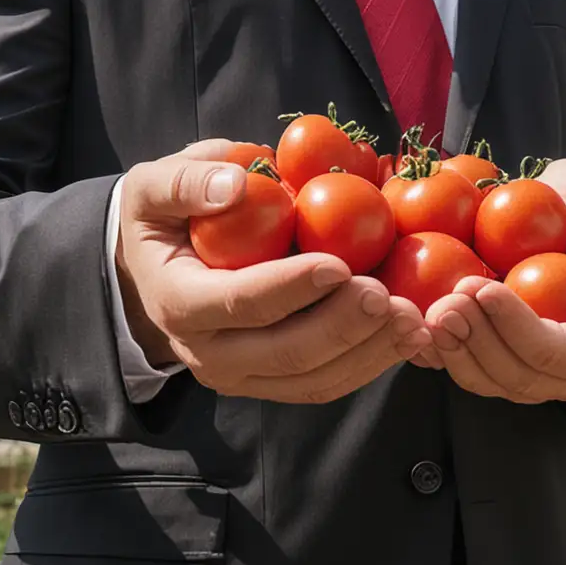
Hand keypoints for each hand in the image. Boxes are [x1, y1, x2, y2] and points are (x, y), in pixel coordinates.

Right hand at [115, 140, 432, 402]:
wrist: (155, 269)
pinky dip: (369, 362)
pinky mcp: (273, 381)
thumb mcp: (154, 187)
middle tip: (389, 297)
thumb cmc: (163, 215)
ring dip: (367, 353)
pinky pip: (325, 383)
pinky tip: (405, 333)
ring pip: (311, 380)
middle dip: (342, 327)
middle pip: (283, 354)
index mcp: (178, 302)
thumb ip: (186, 182)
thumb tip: (234, 185)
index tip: (339, 264)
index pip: (238, 303)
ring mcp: (242, 375)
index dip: (290, 288)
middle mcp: (209, 353)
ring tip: (411, 319)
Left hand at [424, 158, 565, 403]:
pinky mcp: (490, 345)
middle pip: (523, 378)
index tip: (487, 288)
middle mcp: (563, 356)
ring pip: (488, 380)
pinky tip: (415, 322)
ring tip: (432, 310)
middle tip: (448, 300)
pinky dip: (436, 351)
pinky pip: (462, 364)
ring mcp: (523, 356)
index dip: (525, 332)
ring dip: (456, 352)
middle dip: (481, 345)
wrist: (554, 204)